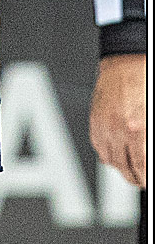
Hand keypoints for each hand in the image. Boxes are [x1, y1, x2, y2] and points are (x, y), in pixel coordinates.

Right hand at [89, 53, 145, 187]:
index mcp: (136, 128)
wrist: (125, 63)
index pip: (140, 166)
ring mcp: (103, 125)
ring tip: (128, 169)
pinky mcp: (94, 120)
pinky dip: (107, 154)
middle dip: (133, 177)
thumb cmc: (143, 83)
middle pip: (123, 167)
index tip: (146, 180)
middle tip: (140, 180)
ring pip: (108, 160)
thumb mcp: (151, 117)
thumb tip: (147, 158)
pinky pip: (98, 146)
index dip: (144, 177)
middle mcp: (117, 129)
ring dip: (120, 167)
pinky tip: (116, 154)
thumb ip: (147, 141)